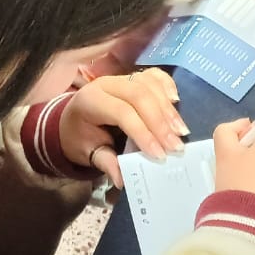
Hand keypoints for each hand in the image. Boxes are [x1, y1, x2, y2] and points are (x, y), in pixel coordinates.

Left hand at [60, 69, 187, 186]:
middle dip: (161, 123)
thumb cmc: (81, 138)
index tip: (160, 155)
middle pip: (139, 95)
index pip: (122, 112)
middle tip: (176, 145)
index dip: (143, 133)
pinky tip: (176, 102)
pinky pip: (154, 75)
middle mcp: (106, 84)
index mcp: (90, 101)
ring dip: (168, 108)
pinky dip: (167, 86)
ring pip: (149, 84)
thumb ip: (106, 162)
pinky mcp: (132, 76)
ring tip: (181, 131)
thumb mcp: (87, 153)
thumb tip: (123, 180)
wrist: (74, 120)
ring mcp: (120, 77)